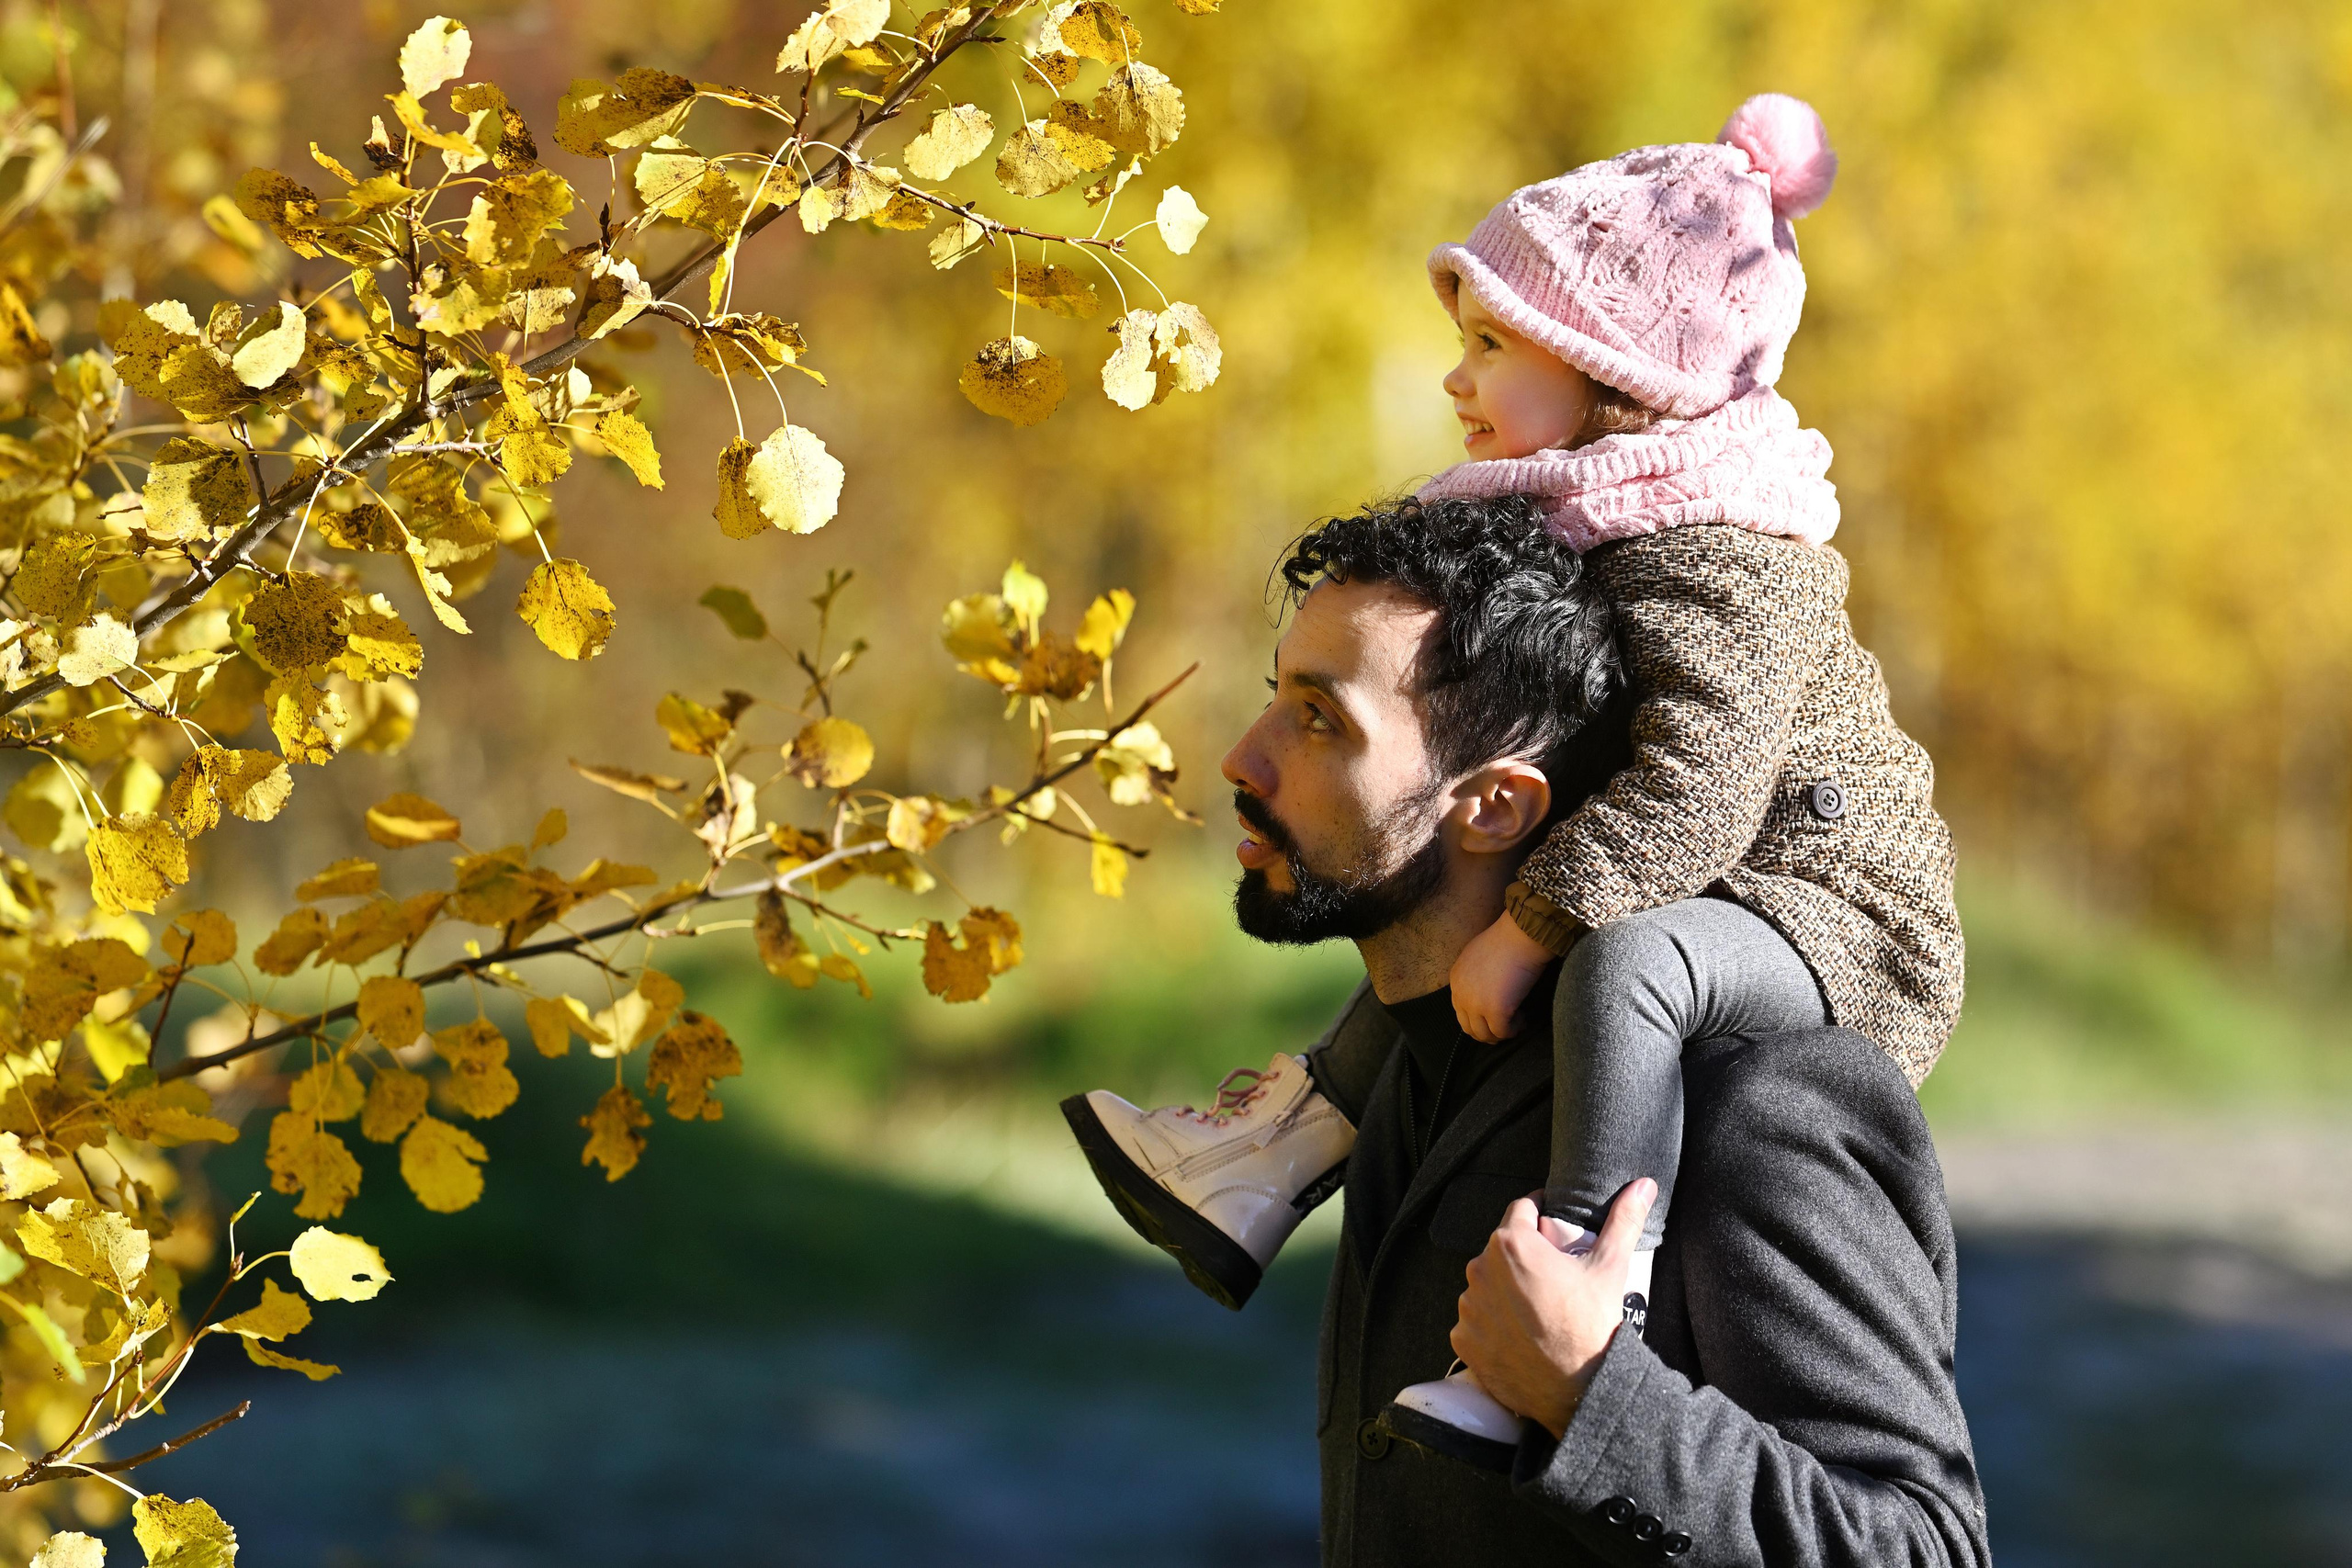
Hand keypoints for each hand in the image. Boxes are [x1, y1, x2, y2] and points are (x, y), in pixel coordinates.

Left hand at [1449, 911, 1554, 1042]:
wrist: (1520, 935)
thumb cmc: (1506, 941)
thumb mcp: (1477, 958)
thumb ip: (1474, 977)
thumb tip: (1486, 992)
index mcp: (1456, 981)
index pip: (1461, 1013)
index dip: (1478, 1020)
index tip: (1494, 1019)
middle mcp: (1461, 994)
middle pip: (1470, 1028)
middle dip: (1488, 1032)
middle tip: (1506, 1027)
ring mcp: (1476, 1005)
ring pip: (1485, 1035)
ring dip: (1502, 1033)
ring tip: (1517, 1022)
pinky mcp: (1495, 1011)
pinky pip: (1503, 1032)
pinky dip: (1514, 1029)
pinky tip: (1523, 1019)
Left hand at [1450, 1178, 1656, 1439]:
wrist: (1580, 1391)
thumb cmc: (1593, 1325)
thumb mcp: (1610, 1267)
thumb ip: (1623, 1220)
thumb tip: (1643, 1184)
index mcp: (1511, 1243)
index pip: (1522, 1210)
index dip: (1540, 1213)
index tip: (1552, 1225)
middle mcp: (1480, 1270)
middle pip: (1501, 1249)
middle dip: (1523, 1257)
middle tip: (1551, 1275)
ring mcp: (1469, 1307)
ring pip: (1487, 1285)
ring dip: (1504, 1290)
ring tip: (1535, 1308)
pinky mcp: (1464, 1341)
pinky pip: (1474, 1322)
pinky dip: (1491, 1324)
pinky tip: (1517, 1334)